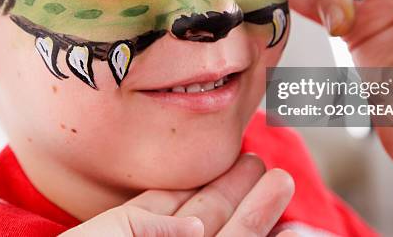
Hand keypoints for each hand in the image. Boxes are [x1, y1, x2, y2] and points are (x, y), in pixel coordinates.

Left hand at [59, 154, 295, 235]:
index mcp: (137, 234)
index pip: (179, 205)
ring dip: (257, 214)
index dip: (210, 184)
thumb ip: (145, 222)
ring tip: (280, 181)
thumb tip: (194, 224)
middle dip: (239, 191)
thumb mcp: (105, 236)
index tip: (238, 162)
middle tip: (265, 163)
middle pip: (211, 218)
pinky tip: (287, 231)